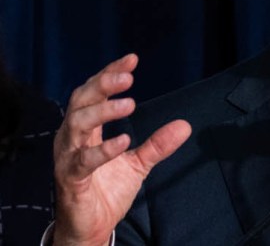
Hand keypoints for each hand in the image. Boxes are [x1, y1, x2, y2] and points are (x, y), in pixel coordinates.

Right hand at [53, 54, 190, 245]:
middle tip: (127, 77)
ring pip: (77, 124)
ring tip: (130, 104)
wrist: (91, 226)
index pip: (94, 92)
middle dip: (103, 85)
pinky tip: (123, 140)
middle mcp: (72, 138)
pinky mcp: (71, 180)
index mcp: (86, 129)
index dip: (110, 73)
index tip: (132, 59)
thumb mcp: (138, 163)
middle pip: (81, 101)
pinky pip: (83, 161)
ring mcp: (69, 157)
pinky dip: (103, 149)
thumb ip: (158, 144)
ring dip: (103, 111)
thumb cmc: (106, 189)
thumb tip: (185, 125)